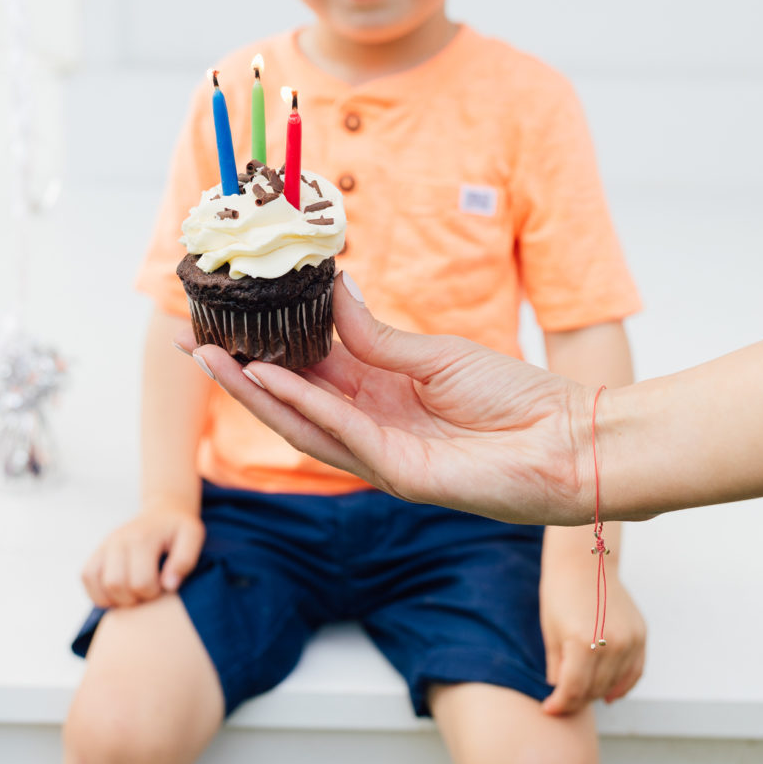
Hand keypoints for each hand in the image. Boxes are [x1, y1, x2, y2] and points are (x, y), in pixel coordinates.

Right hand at [80, 498, 204, 609]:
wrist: (163, 514)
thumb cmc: (178, 530)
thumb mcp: (193, 536)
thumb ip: (185, 560)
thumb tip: (168, 585)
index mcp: (142, 537)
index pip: (141, 583)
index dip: (153, 593)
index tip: (163, 586)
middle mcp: (118, 539)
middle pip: (116, 585)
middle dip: (134, 598)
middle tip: (148, 591)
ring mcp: (105, 545)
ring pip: (99, 584)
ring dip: (116, 598)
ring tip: (134, 593)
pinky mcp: (96, 552)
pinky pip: (86, 577)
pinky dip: (99, 592)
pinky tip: (118, 592)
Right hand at [185, 274, 595, 526]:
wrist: (572, 442)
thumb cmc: (517, 400)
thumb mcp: (436, 354)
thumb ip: (378, 335)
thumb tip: (332, 288)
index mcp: (381, 394)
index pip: (309, 369)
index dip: (264, 345)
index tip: (224, 318)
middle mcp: (372, 427)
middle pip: (291, 399)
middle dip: (238, 372)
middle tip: (190, 340)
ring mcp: (383, 455)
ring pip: (304, 422)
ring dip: (255, 392)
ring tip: (212, 357)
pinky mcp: (402, 475)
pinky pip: (343, 434)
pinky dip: (303, 406)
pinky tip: (269, 379)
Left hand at [541, 568, 646, 715]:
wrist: (586, 562)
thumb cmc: (560, 593)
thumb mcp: (551, 631)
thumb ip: (557, 667)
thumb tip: (561, 696)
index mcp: (582, 642)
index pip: (572, 689)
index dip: (559, 704)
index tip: (549, 709)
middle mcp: (611, 643)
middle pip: (595, 689)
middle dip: (576, 699)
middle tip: (564, 700)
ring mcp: (630, 640)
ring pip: (615, 685)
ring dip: (598, 694)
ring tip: (582, 693)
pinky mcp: (641, 635)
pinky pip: (635, 672)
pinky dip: (623, 686)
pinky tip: (609, 694)